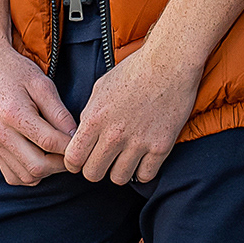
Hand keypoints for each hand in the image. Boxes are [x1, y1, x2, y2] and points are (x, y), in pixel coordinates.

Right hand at [0, 30, 75, 187]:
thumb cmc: (14, 72)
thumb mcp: (42, 84)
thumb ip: (59, 112)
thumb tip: (75, 136)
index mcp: (14, 114)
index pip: (50, 142)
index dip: (71, 146)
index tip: (82, 141)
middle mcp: (1, 134)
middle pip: (38, 166)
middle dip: (62, 164)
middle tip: (74, 152)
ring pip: (27, 176)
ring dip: (48, 171)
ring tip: (59, 155)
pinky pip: (14, 177)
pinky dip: (31, 175)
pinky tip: (41, 159)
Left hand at [62, 36, 203, 185]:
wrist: (169, 64)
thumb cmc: (134, 71)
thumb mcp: (100, 88)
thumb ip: (89, 115)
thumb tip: (81, 135)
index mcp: (95, 118)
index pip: (74, 158)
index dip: (74, 164)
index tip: (80, 161)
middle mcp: (114, 135)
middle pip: (93, 174)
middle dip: (95, 169)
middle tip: (103, 161)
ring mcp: (139, 143)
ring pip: (119, 178)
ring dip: (119, 171)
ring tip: (124, 159)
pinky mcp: (161, 147)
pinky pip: (145, 176)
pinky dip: (142, 171)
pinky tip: (142, 159)